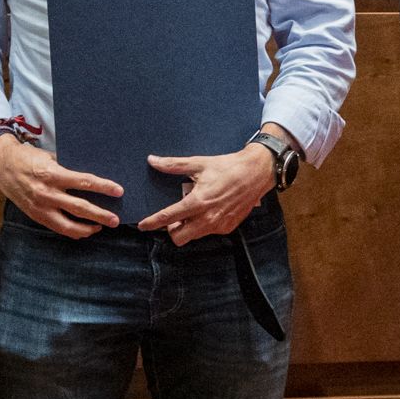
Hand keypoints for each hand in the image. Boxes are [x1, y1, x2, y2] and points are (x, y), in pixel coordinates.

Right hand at [0, 137, 123, 237]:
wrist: (1, 164)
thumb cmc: (28, 157)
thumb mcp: (50, 158)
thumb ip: (67, 169)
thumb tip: (90, 179)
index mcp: (52, 174)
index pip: (84, 182)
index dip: (103, 187)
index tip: (118, 191)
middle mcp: (47, 193)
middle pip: (79, 207)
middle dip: (100, 215)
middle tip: (115, 220)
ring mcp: (41, 206)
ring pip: (68, 224)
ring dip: (87, 228)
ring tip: (100, 228)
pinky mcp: (35, 215)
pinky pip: (57, 228)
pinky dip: (72, 231)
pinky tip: (84, 230)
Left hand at [140, 145, 273, 245]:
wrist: (257, 173)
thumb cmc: (227, 166)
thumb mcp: (199, 163)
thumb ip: (173, 165)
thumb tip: (152, 160)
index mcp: (197, 201)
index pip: (168, 217)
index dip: (152, 223)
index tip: (142, 226)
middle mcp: (208, 217)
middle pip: (179, 238)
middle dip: (172, 231)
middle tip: (174, 218)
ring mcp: (219, 225)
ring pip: (194, 236)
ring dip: (188, 228)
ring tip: (193, 211)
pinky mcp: (228, 227)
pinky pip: (209, 233)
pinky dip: (203, 225)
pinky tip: (209, 211)